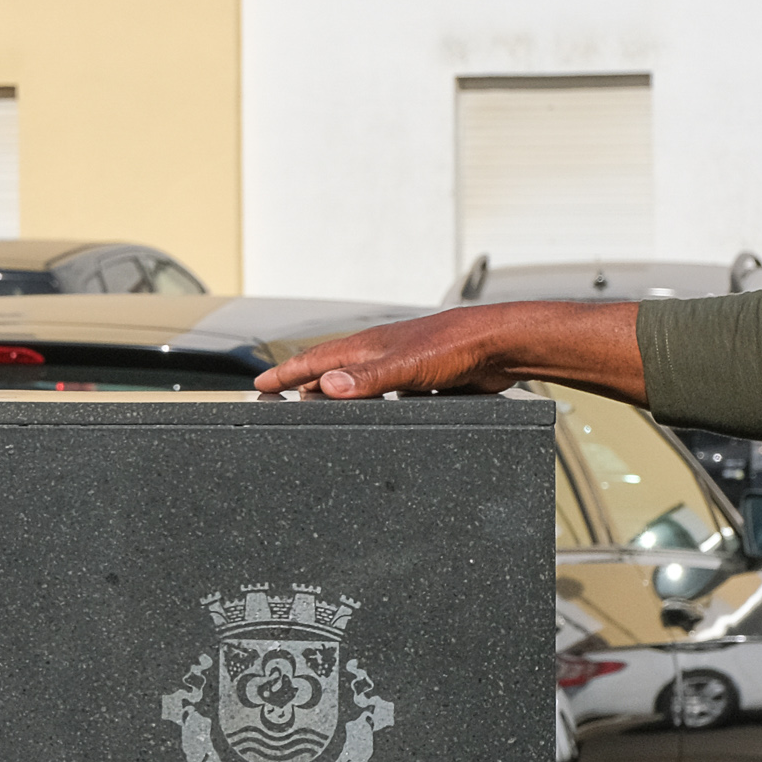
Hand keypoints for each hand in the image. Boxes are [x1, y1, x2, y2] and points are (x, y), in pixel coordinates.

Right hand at [253, 302, 645, 404]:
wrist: (502, 344)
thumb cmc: (458, 345)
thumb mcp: (407, 365)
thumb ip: (367, 380)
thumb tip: (324, 388)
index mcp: (368, 347)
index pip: (315, 362)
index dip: (286, 375)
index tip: (259, 385)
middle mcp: (380, 355)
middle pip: (331, 371)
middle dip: (303, 385)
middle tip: (279, 398)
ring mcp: (401, 366)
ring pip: (359, 384)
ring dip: (337, 395)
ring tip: (318, 409)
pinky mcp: (424, 379)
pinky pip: (387, 396)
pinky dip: (373, 405)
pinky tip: (377, 417)